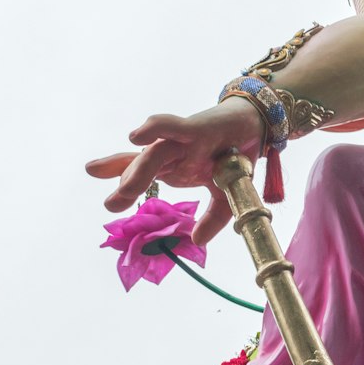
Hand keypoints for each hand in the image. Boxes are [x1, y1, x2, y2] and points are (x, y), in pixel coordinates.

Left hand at [85, 98, 265, 245]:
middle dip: (127, 185)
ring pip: (155, 154)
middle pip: (143, 166)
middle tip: (111, 206)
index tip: (108, 204)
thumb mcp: (223, 193)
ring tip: (123, 189)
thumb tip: (198, 240)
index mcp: (174, 167)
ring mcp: (184, 140)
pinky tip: (136, 137)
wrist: (255, 124)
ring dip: (139, 170)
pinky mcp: (198, 128)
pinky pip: (173, 127)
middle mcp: (174, 153)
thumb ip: (211, 217)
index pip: (139, 172)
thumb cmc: (234, 155)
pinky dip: (154, 129)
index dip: (118, 179)